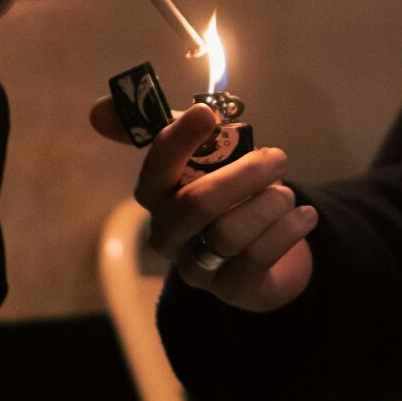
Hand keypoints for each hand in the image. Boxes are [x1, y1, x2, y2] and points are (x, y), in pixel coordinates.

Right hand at [91, 95, 315, 311]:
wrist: (256, 253)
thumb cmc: (221, 192)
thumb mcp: (198, 156)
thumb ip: (164, 127)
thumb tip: (97, 110)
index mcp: (156, 195)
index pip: (157, 168)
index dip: (179, 140)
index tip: (208, 113)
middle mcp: (168, 234)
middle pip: (196, 204)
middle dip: (241, 175)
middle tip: (277, 157)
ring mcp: (196, 266)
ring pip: (229, 233)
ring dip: (267, 205)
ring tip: (286, 193)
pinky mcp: (231, 289)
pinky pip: (258, 258)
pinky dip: (287, 231)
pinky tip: (303, 215)